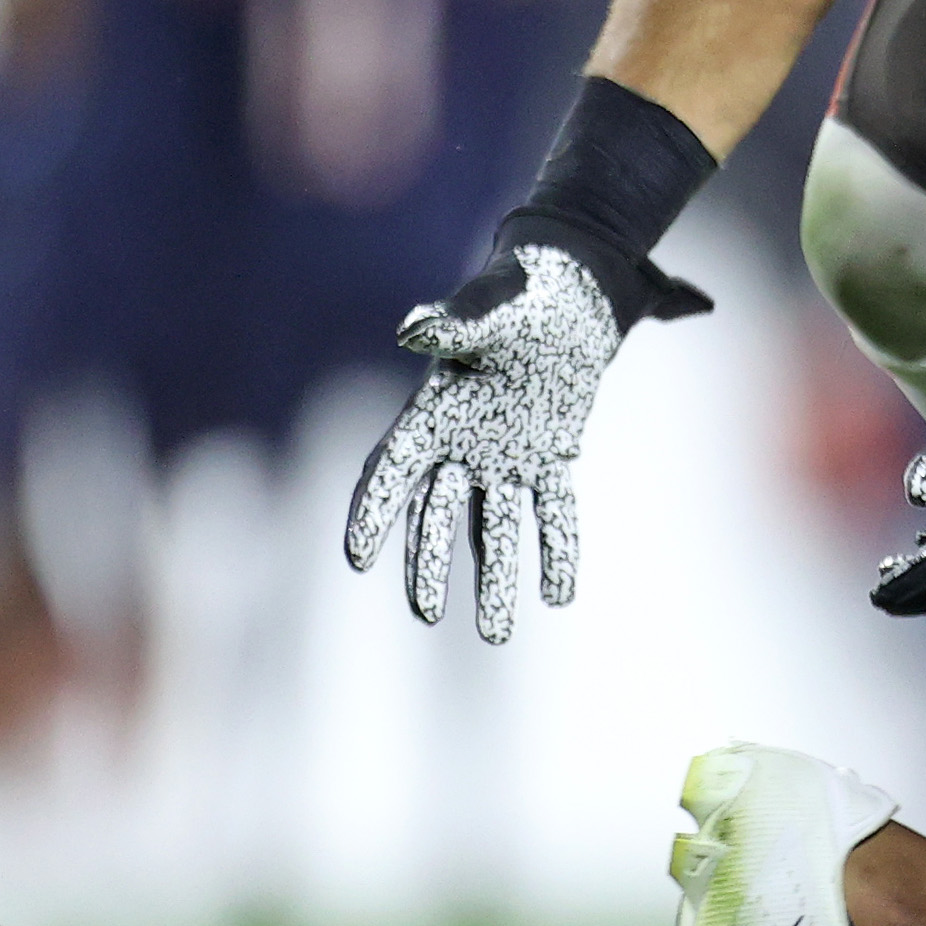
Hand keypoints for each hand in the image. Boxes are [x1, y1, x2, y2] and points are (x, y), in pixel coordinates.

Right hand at [346, 244, 660, 640]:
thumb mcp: (493, 308)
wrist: (569, 292)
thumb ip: (457, 324)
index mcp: (432, 410)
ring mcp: (504, 455)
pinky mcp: (548, 457)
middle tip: (428, 612)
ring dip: (495, 577)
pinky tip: (561, 593)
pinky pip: (551, 511)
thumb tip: (415, 329)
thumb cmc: (522, 293)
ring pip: (492, 527)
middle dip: (429, 565)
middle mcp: (461, 443)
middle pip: (436, 516)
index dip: (372, 512)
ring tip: (497, 633)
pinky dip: (556, 548)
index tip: (356, 557)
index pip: (391, 470)